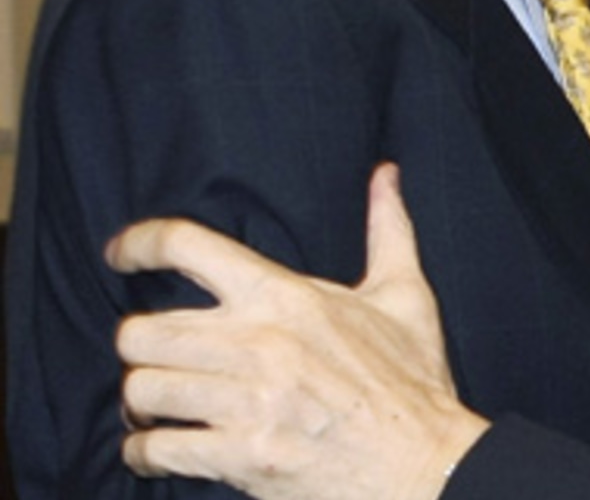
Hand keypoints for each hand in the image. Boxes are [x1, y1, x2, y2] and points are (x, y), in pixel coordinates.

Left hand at [109, 163, 489, 499]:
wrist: (423, 461)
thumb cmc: (412, 380)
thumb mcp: (405, 296)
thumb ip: (388, 229)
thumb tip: (387, 174)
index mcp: (286, 296)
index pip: (187, 247)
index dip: (139, 243)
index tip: (119, 254)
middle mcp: (256, 343)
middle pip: (141, 332)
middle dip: (142, 349)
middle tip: (160, 358)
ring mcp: (245, 402)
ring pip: (141, 390)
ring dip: (144, 403)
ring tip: (160, 406)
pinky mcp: (238, 456)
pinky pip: (153, 448)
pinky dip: (145, 452)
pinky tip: (159, 448)